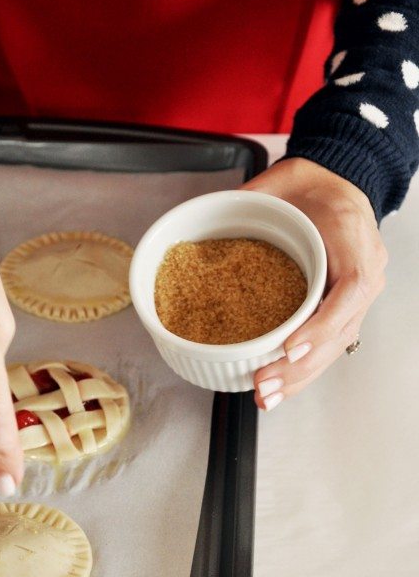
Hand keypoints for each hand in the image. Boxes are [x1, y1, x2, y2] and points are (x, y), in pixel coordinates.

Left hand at [243, 157, 387, 409]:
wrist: (339, 182)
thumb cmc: (314, 183)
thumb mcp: (283, 180)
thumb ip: (253, 196)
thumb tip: (210, 208)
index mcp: (353, 239)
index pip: (351, 289)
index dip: (321, 325)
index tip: (290, 348)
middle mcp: (365, 271)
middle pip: (341, 331)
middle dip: (301, 366)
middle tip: (264, 384)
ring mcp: (357, 295)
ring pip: (336, 347)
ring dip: (300, 377)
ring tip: (266, 396)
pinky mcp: (343, 308)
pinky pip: (328, 345)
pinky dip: (302, 369)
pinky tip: (278, 388)